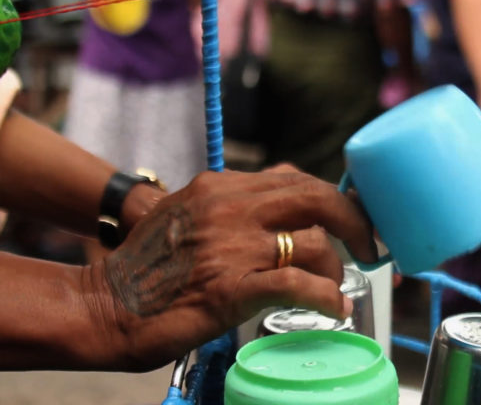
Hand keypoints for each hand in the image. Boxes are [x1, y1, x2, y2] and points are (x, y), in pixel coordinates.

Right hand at [84, 170, 376, 370]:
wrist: (106, 304)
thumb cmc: (151, 266)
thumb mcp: (190, 214)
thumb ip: (236, 206)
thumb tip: (287, 215)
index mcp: (222, 186)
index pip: (296, 179)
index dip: (334, 199)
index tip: (351, 219)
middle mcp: (230, 207)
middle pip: (315, 197)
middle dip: (353, 221)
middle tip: (368, 245)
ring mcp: (232, 246)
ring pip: (312, 244)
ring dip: (335, 269)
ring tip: (334, 287)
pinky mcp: (231, 287)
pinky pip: (298, 285)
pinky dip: (327, 296)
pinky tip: (336, 307)